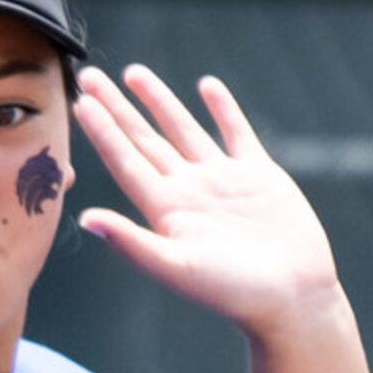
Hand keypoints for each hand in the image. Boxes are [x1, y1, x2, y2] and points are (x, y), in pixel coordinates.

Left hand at [73, 64, 340, 341]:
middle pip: (144, 140)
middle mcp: (188, 191)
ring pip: (182, 130)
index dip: (102, 131)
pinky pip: (235, 133)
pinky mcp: (258, 175)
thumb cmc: (233, 293)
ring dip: (158, 102)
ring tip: (133, 73)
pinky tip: (207, 85)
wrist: (292, 299)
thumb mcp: (177, 268)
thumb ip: (132, 242)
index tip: (81, 101)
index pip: (125, 161)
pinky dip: (222, 108)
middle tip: (89, 76)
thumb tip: (85, 220)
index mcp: (165, 211)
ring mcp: (221, 181)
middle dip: (117, 109)